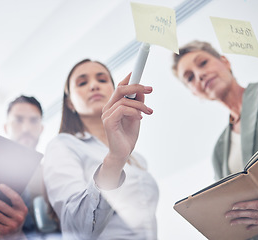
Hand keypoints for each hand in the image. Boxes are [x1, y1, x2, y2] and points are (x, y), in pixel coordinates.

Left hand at [0, 184, 27, 238]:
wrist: (14, 237)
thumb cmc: (13, 220)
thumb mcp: (17, 212)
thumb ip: (13, 204)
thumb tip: (2, 188)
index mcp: (23, 209)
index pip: (16, 198)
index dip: (8, 191)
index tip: (0, 185)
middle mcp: (19, 217)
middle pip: (3, 206)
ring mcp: (12, 225)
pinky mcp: (4, 231)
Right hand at [97, 74, 152, 188]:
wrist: (123, 153)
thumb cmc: (128, 135)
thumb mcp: (136, 115)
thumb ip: (137, 103)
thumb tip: (142, 90)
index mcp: (113, 105)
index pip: (120, 87)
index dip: (128, 78)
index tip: (138, 71)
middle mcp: (108, 108)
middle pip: (120, 89)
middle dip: (136, 86)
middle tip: (150, 89)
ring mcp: (106, 115)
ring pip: (124, 100)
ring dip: (140, 105)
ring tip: (149, 112)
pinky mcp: (108, 122)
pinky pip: (123, 109)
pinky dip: (134, 112)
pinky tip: (140, 118)